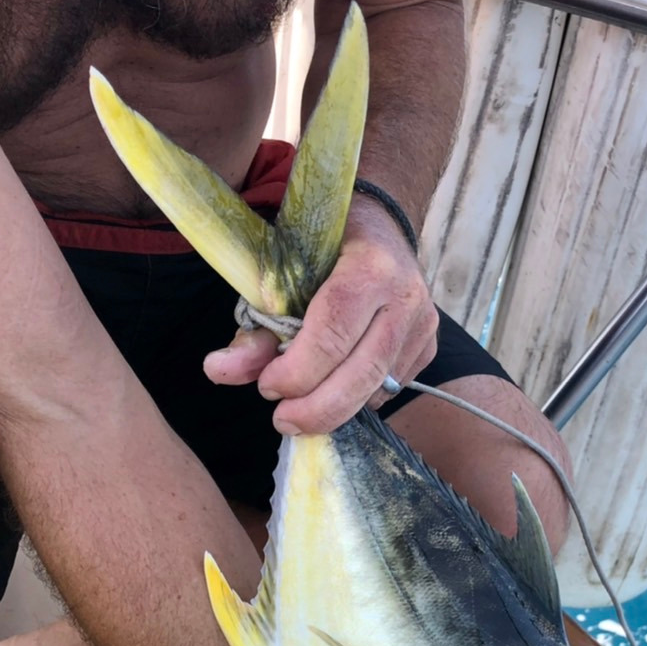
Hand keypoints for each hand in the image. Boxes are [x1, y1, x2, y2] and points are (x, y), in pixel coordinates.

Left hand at [204, 197, 437, 432]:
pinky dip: (357, 399)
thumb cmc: (320, 245)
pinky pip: (389, 389)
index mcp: (370, 265)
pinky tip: (333, 391)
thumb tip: (219, 371)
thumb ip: (254, 326)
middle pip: (362, 371)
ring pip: (378, 388)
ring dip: (335, 410)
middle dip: (317, 407)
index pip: (334, 332)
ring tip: (299, 413)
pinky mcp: (427, 347)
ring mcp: (423, 325)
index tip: (267, 387)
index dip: (298, 370)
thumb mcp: (280, 273)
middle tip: (282, 420)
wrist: (378, 225)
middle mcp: (406, 297)